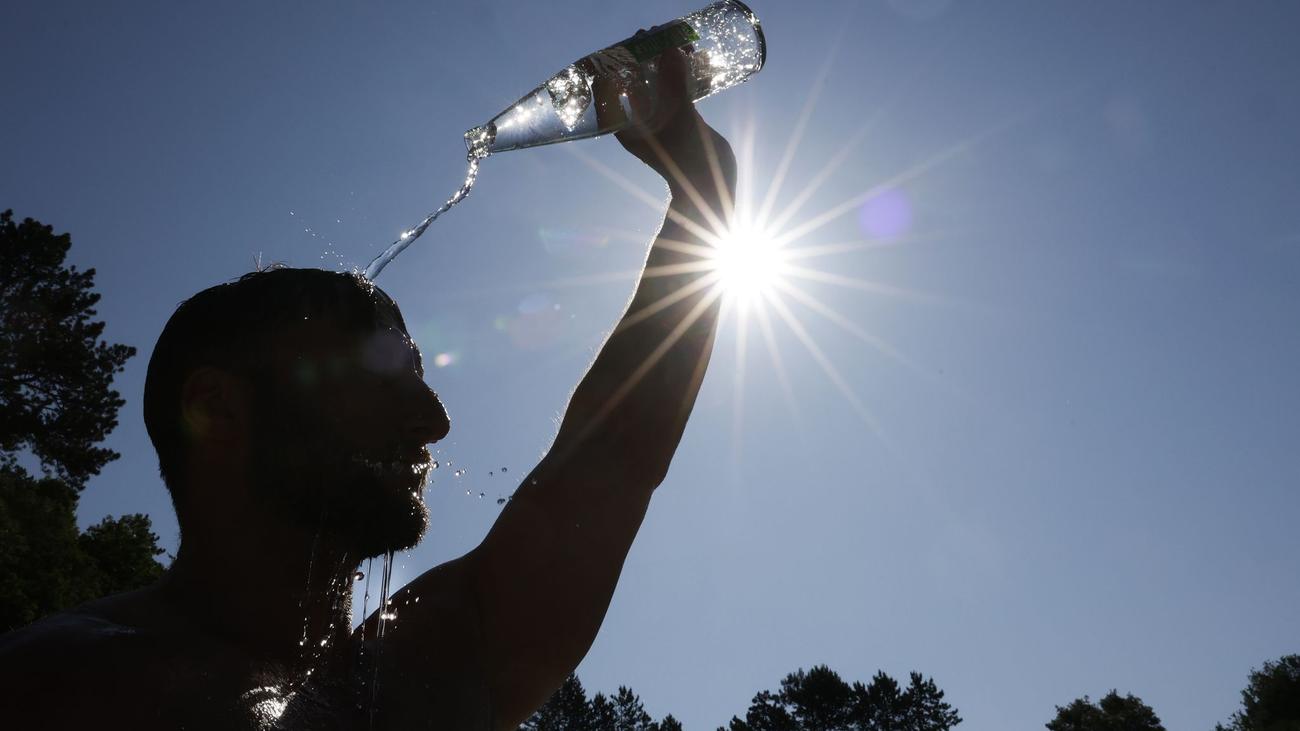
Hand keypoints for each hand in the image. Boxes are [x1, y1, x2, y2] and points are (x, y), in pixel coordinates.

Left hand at [595, 43, 736, 204]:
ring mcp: (660, 120)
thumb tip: (670, 49)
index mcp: (626, 126)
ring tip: (681, 42)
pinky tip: (695, 58)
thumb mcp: (681, 117)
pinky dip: (684, 74)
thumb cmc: (687, 161)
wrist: (711, 189)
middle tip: (661, 34)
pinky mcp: (680, 120)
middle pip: (638, 80)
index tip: (637, 39)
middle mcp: (639, 122)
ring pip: (660, 83)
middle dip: (648, 56)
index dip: (624, 59)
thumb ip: (675, 84)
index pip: (615, 85)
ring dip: (669, 62)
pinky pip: (677, 90)